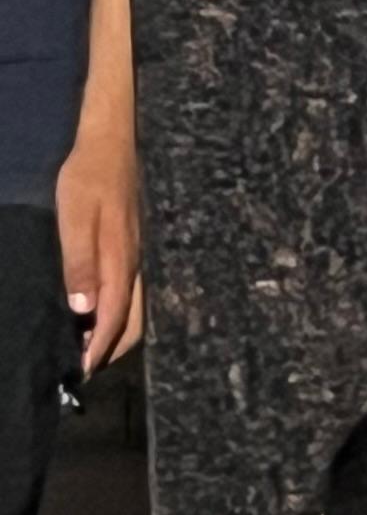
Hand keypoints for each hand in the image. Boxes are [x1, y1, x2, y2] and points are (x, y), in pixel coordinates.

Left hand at [52, 129, 142, 376]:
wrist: (115, 142)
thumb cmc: (88, 177)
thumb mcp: (75, 218)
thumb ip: (79, 262)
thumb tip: (83, 310)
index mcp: (121, 261)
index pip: (114, 316)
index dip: (99, 347)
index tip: (83, 372)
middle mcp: (138, 264)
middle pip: (136, 321)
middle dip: (113, 348)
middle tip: (87, 368)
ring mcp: (143, 256)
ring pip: (139, 308)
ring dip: (119, 332)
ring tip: (95, 346)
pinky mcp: (140, 247)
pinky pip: (138, 292)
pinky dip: (124, 313)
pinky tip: (107, 311)